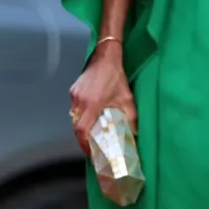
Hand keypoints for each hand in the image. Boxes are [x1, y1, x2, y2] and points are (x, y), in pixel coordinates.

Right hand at [68, 41, 135, 156]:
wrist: (106, 56)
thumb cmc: (116, 76)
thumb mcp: (127, 98)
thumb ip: (131, 116)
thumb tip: (135, 132)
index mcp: (92, 103)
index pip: (82, 129)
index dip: (83, 143)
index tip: (89, 152)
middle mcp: (80, 100)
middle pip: (76, 125)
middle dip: (82, 137)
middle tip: (91, 145)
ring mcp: (74, 95)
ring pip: (74, 116)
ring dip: (81, 125)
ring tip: (92, 131)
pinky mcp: (73, 90)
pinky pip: (74, 107)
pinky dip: (81, 114)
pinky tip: (90, 114)